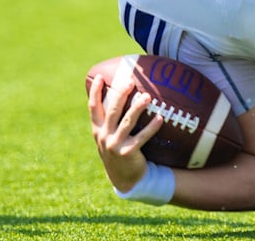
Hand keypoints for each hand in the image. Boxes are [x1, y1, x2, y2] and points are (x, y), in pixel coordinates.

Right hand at [88, 74, 163, 191]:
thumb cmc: (120, 151)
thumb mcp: (109, 137)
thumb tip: (122, 96)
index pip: (93, 107)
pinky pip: (142, 137)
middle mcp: (103, 136)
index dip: (94, 91)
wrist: (124, 179)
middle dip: (120, 94)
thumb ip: (111, 121)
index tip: (99, 76)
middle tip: (130, 81)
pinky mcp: (127, 153)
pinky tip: (161, 118)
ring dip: (137, 107)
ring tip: (147, 96)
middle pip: (112, 110)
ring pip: (127, 121)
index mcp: (97, 130)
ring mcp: (114, 145)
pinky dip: (152, 127)